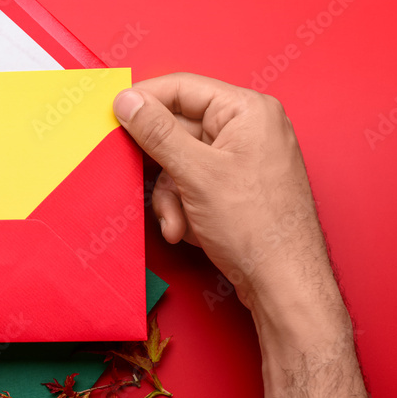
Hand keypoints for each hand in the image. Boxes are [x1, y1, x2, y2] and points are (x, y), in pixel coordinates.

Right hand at [115, 75, 396, 397]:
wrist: (294, 310)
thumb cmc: (258, 243)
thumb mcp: (197, 178)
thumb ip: (156, 133)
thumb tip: (125, 99)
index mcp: (251, 113)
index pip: (177, 87)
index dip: (138, 107)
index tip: (102, 124)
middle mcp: (254, 138)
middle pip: (174, 134)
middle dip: (160, 174)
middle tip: (168, 203)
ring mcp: (248, 176)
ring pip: (176, 173)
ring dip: (170, 202)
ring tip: (190, 231)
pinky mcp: (240, 208)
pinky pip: (190, 200)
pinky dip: (184, 221)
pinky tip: (199, 242)